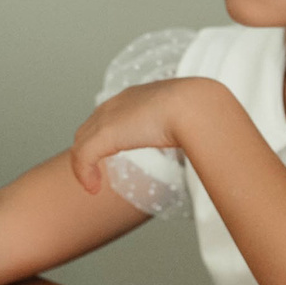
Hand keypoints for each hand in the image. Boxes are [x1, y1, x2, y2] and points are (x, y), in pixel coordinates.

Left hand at [68, 78, 208, 195]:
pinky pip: (83, 156)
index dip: (108, 134)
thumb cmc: (201, 113)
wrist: (195, 106)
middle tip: (94, 171)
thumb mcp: (191, 120)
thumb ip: (187, 128)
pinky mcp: (104, 134)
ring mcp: (110, 117)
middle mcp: (120, 102)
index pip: (112, 113)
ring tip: (93, 183)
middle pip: (90, 127)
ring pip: (83, 143)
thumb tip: (202, 144)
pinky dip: (84, 174)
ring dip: (85, 165)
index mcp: (139, 95)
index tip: (114, 152)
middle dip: (89, 149)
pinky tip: (93, 189)